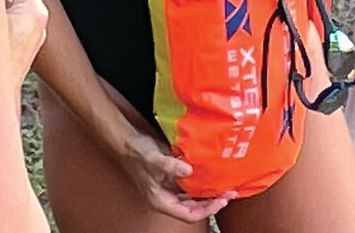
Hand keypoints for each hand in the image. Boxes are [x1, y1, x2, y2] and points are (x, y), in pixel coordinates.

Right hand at [115, 127, 233, 221]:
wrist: (125, 140)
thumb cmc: (136, 152)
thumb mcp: (153, 158)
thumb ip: (170, 165)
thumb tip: (189, 170)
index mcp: (160, 201)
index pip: (189, 214)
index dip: (206, 210)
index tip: (221, 200)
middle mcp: (166, 198)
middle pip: (193, 209)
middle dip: (211, 203)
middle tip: (228, 194)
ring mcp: (168, 190)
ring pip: (192, 199)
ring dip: (207, 195)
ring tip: (223, 187)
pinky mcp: (170, 179)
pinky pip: (188, 187)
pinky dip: (200, 184)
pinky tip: (209, 177)